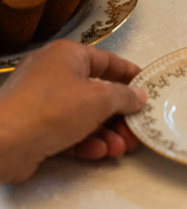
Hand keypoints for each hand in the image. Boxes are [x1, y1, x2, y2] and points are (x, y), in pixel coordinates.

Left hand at [0, 39, 145, 181]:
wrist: (4, 142)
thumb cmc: (52, 109)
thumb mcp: (99, 99)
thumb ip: (124, 96)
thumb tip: (139, 94)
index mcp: (67, 55)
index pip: (107, 60)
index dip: (130, 75)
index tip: (150, 88)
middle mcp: (52, 73)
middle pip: (96, 92)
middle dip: (119, 115)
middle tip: (137, 130)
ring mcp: (41, 101)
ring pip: (83, 115)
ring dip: (105, 132)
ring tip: (121, 148)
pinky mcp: (34, 127)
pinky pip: (66, 131)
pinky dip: (85, 141)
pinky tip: (99, 153)